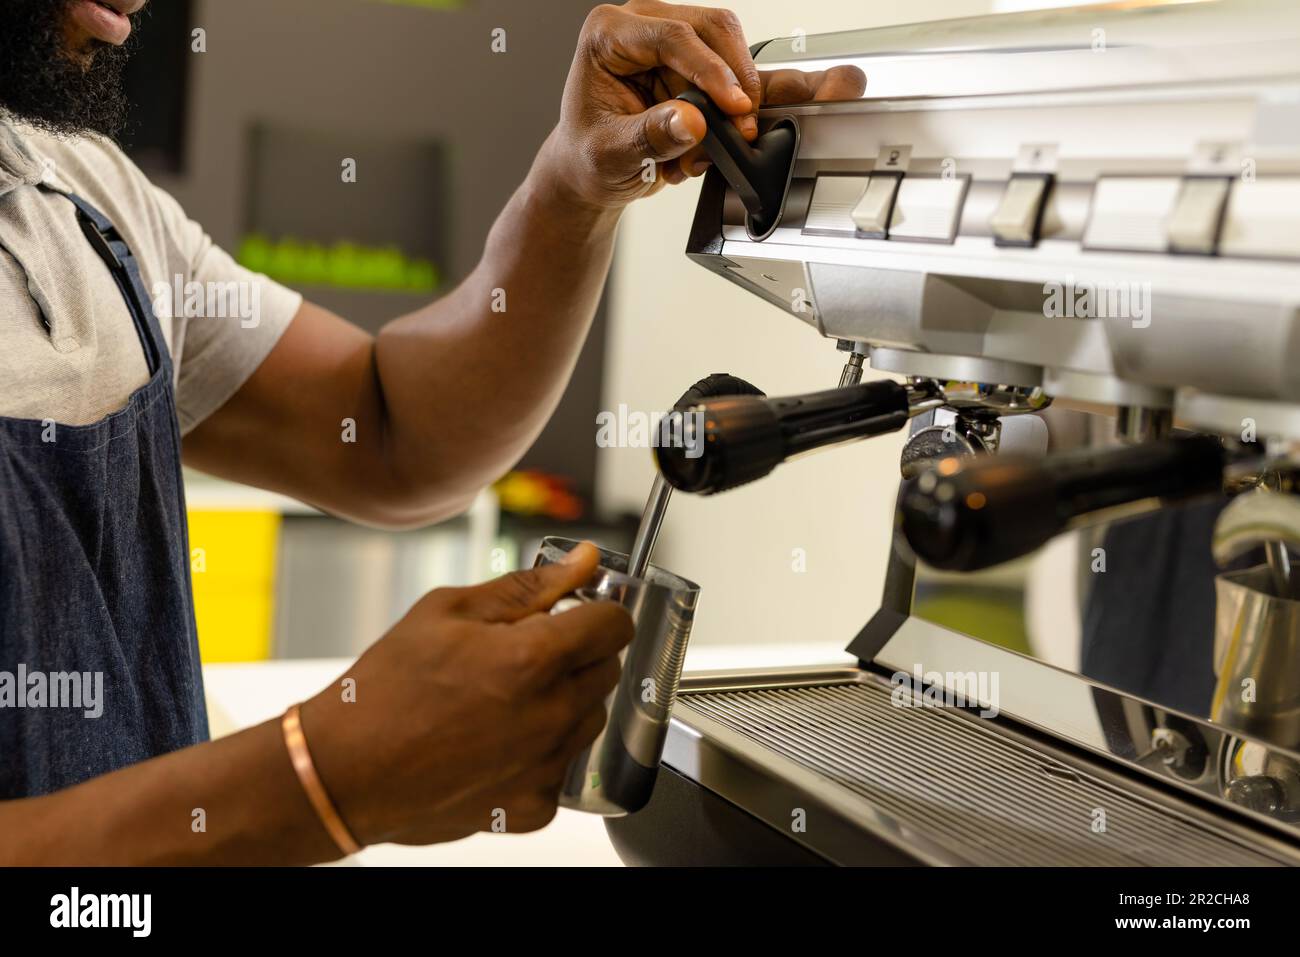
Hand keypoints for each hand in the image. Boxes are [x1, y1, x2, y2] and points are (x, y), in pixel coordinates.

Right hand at [300, 542, 632, 846]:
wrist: (344, 771)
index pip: (615, 626)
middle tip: (524, 655)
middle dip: (577, 655)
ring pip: (589, 719)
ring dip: (563, 703)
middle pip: (606, 671)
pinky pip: (562, 767)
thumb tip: (584, 561)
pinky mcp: (534, 807)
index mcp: (532, 659)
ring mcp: (545, 766)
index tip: (580, 614)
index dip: (598, 611)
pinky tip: (496, 742)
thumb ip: (528, 586)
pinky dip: (540, 753)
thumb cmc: (385, 690)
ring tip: (504, 700)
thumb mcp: (448, 612)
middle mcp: (550, 716)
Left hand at [541, 1, 866, 209]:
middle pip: (713, 31)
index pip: (673, 37)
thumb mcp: (610, 154)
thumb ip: (650, 137)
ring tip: (737, 138)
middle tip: (746, 125)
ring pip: (735, 49)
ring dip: (745, 96)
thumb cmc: (589, 156)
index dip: (711, 72)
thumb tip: (690, 122)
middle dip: (738, 80)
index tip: (735, 108)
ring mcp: (677, 44)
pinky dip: (755, 104)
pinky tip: (766, 121)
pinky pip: (742, 74)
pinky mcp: (700, 67)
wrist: (592, 173)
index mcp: (611, 35)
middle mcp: (645, 27)